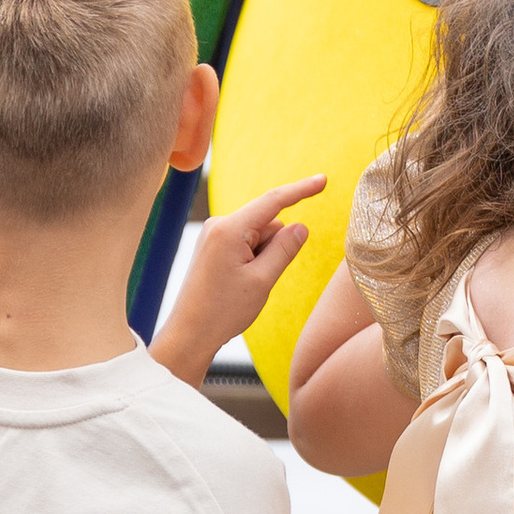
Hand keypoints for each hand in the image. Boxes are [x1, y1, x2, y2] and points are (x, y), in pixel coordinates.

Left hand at [150, 179, 325, 385]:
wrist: (190, 333)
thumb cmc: (223, 310)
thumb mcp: (262, 281)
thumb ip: (284, 249)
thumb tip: (300, 226)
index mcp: (230, 230)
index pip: (273, 202)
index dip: (301, 190)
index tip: (323, 180)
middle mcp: (218, 225)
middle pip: (267, 224)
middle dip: (274, 247)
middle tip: (258, 280)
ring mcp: (213, 235)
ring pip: (257, 236)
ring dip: (262, 257)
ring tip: (244, 285)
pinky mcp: (213, 246)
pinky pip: (245, 243)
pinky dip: (252, 259)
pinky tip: (239, 283)